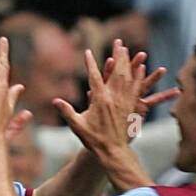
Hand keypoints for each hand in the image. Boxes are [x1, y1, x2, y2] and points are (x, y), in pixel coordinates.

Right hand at [53, 40, 177, 159]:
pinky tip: (140, 69)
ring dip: (127, 62)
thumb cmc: (94, 140)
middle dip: (117, 55)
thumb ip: (67, 111)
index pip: (93, 77)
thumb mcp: (77, 126)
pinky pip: (136, 88)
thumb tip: (55, 101)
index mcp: (99, 100)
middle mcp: (113, 97)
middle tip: (118, 42)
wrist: (113, 152)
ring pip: (127, 77)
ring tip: (128, 50)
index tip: (87, 52)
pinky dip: (138, 77)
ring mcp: (124, 101)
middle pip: (116, 71)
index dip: (90, 63)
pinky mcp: (131, 107)